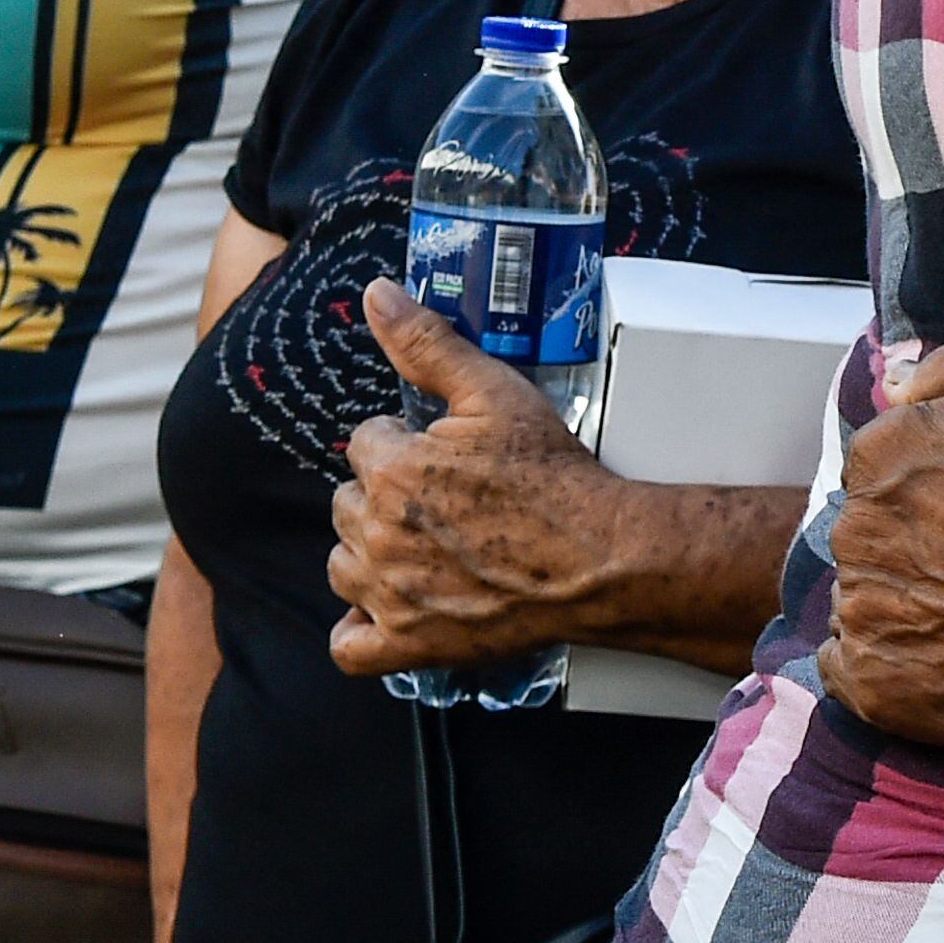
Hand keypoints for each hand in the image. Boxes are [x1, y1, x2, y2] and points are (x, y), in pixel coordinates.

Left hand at [328, 280, 627, 676]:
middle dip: (386, 497)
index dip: (404, 443)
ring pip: (343, 567)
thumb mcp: (494, 393)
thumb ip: (427, 344)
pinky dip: (361, 629)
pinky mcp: (408, 644)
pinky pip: (348, 647)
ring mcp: (390, 596)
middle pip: (348, 504)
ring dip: (371, 556)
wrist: (600, 557)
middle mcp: (378, 534)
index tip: (443, 454)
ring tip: (426, 547)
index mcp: (392, 469)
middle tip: (445, 501)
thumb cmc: (554, 477)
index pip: (364, 444)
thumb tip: (377, 294)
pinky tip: (387, 608)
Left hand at [810, 349, 943, 752]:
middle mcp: (855, 527)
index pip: (886, 463)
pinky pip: (851, 669)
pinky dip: (890, 666)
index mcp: (884, 452)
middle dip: (918, 541)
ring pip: (866, 596)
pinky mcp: (874, 686)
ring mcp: (861, 611)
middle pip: (872, 528)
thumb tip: (891, 380)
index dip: (940, 484)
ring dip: (906, 603)